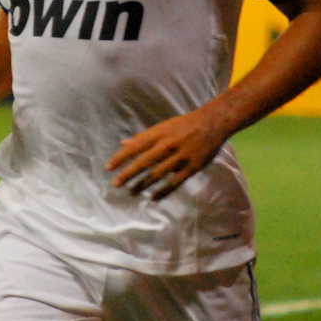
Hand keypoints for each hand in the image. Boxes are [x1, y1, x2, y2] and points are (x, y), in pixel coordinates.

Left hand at [107, 107, 227, 200]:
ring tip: (131, 192)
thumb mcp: (162, 127)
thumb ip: (143, 137)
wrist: (212, 123)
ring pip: (158, 174)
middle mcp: (168, 144)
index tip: (108, 168)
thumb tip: (123, 143)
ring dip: (142, 184)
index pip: (135, 147)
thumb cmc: (183, 125)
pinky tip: (153, 197)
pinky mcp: (192, 167)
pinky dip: (163, 191)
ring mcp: (180, 156)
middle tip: (116, 184)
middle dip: (128, 174)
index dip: (121, 157)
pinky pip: (175, 182)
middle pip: (144, 162)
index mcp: (159, 133)